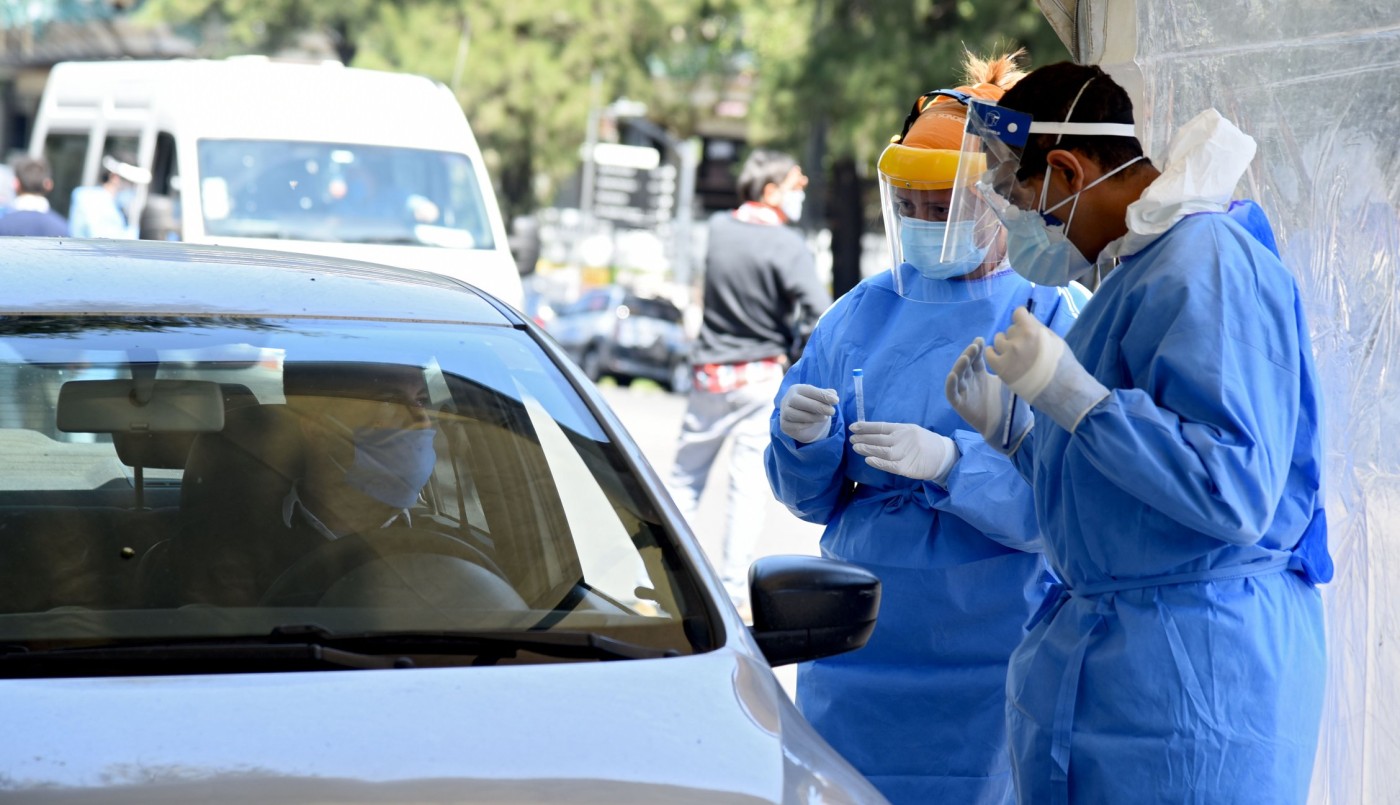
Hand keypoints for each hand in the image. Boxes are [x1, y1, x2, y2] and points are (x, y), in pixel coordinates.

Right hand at [779, 383, 838, 442]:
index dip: (822, 395)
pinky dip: (804, 425)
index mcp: (796, 389)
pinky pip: (792, 425)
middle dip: (817, 406)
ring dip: (812, 417)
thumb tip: (833, 394)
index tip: (836, 400)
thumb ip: (826, 395)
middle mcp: (787, 399)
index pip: (808, 390)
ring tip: (825, 418)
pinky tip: (814, 424)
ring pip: (793, 414)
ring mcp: (784, 412)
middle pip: (797, 401)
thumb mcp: (820, 399)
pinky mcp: (784, 425)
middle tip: (832, 411)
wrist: (801, 421)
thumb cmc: (812, 406)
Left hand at [849, 421, 958, 483]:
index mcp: (903, 428)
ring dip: (868, 449)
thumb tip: (872, 433)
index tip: (853, 427)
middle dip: (863, 438)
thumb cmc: (924, 443)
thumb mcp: (911, 431)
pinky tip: (868, 460)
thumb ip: (894, 432)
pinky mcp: (907, 468)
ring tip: (856, 447)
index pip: (881, 426)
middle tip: (851, 439)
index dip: (866, 427)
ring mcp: (905, 453)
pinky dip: (879, 463)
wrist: (944, 456)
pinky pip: (890, 465)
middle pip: (879, 438)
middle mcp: (903, 439)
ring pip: (883, 451)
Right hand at [945, 338, 1032, 454]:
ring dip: (960, 365)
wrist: (1011, 428)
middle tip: (976, 346)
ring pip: (957, 375)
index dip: (977, 349)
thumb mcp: (1012, 383)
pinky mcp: (960, 405)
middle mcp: (972, 382)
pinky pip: (952, 393)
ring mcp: (965, 392)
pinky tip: (954, 375)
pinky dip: (951, 384)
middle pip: (966, 364)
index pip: (976, 359)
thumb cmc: (1013, 407)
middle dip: (969, 353)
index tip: (981, 340)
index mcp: (983, 376)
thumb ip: (1011, 368)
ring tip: (967, 357)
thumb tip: (1019, 351)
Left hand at [986, 306, 1058, 399]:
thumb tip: (1027, 317)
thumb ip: (1038, 327)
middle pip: (1011, 329)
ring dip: (1004, 343)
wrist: (1062, 390)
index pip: (1018, 313)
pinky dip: (992, 353)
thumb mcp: (1055, 339)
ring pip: (999, 340)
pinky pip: (990, 354)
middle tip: (1024, 346)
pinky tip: (996, 354)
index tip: (1023, 324)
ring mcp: (1008, 355)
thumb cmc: (1062, 364)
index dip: (1021, 318)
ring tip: (1011, 352)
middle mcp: (1018, 340)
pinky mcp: (1001, 369)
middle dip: (1016, 335)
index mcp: (1032, 330)